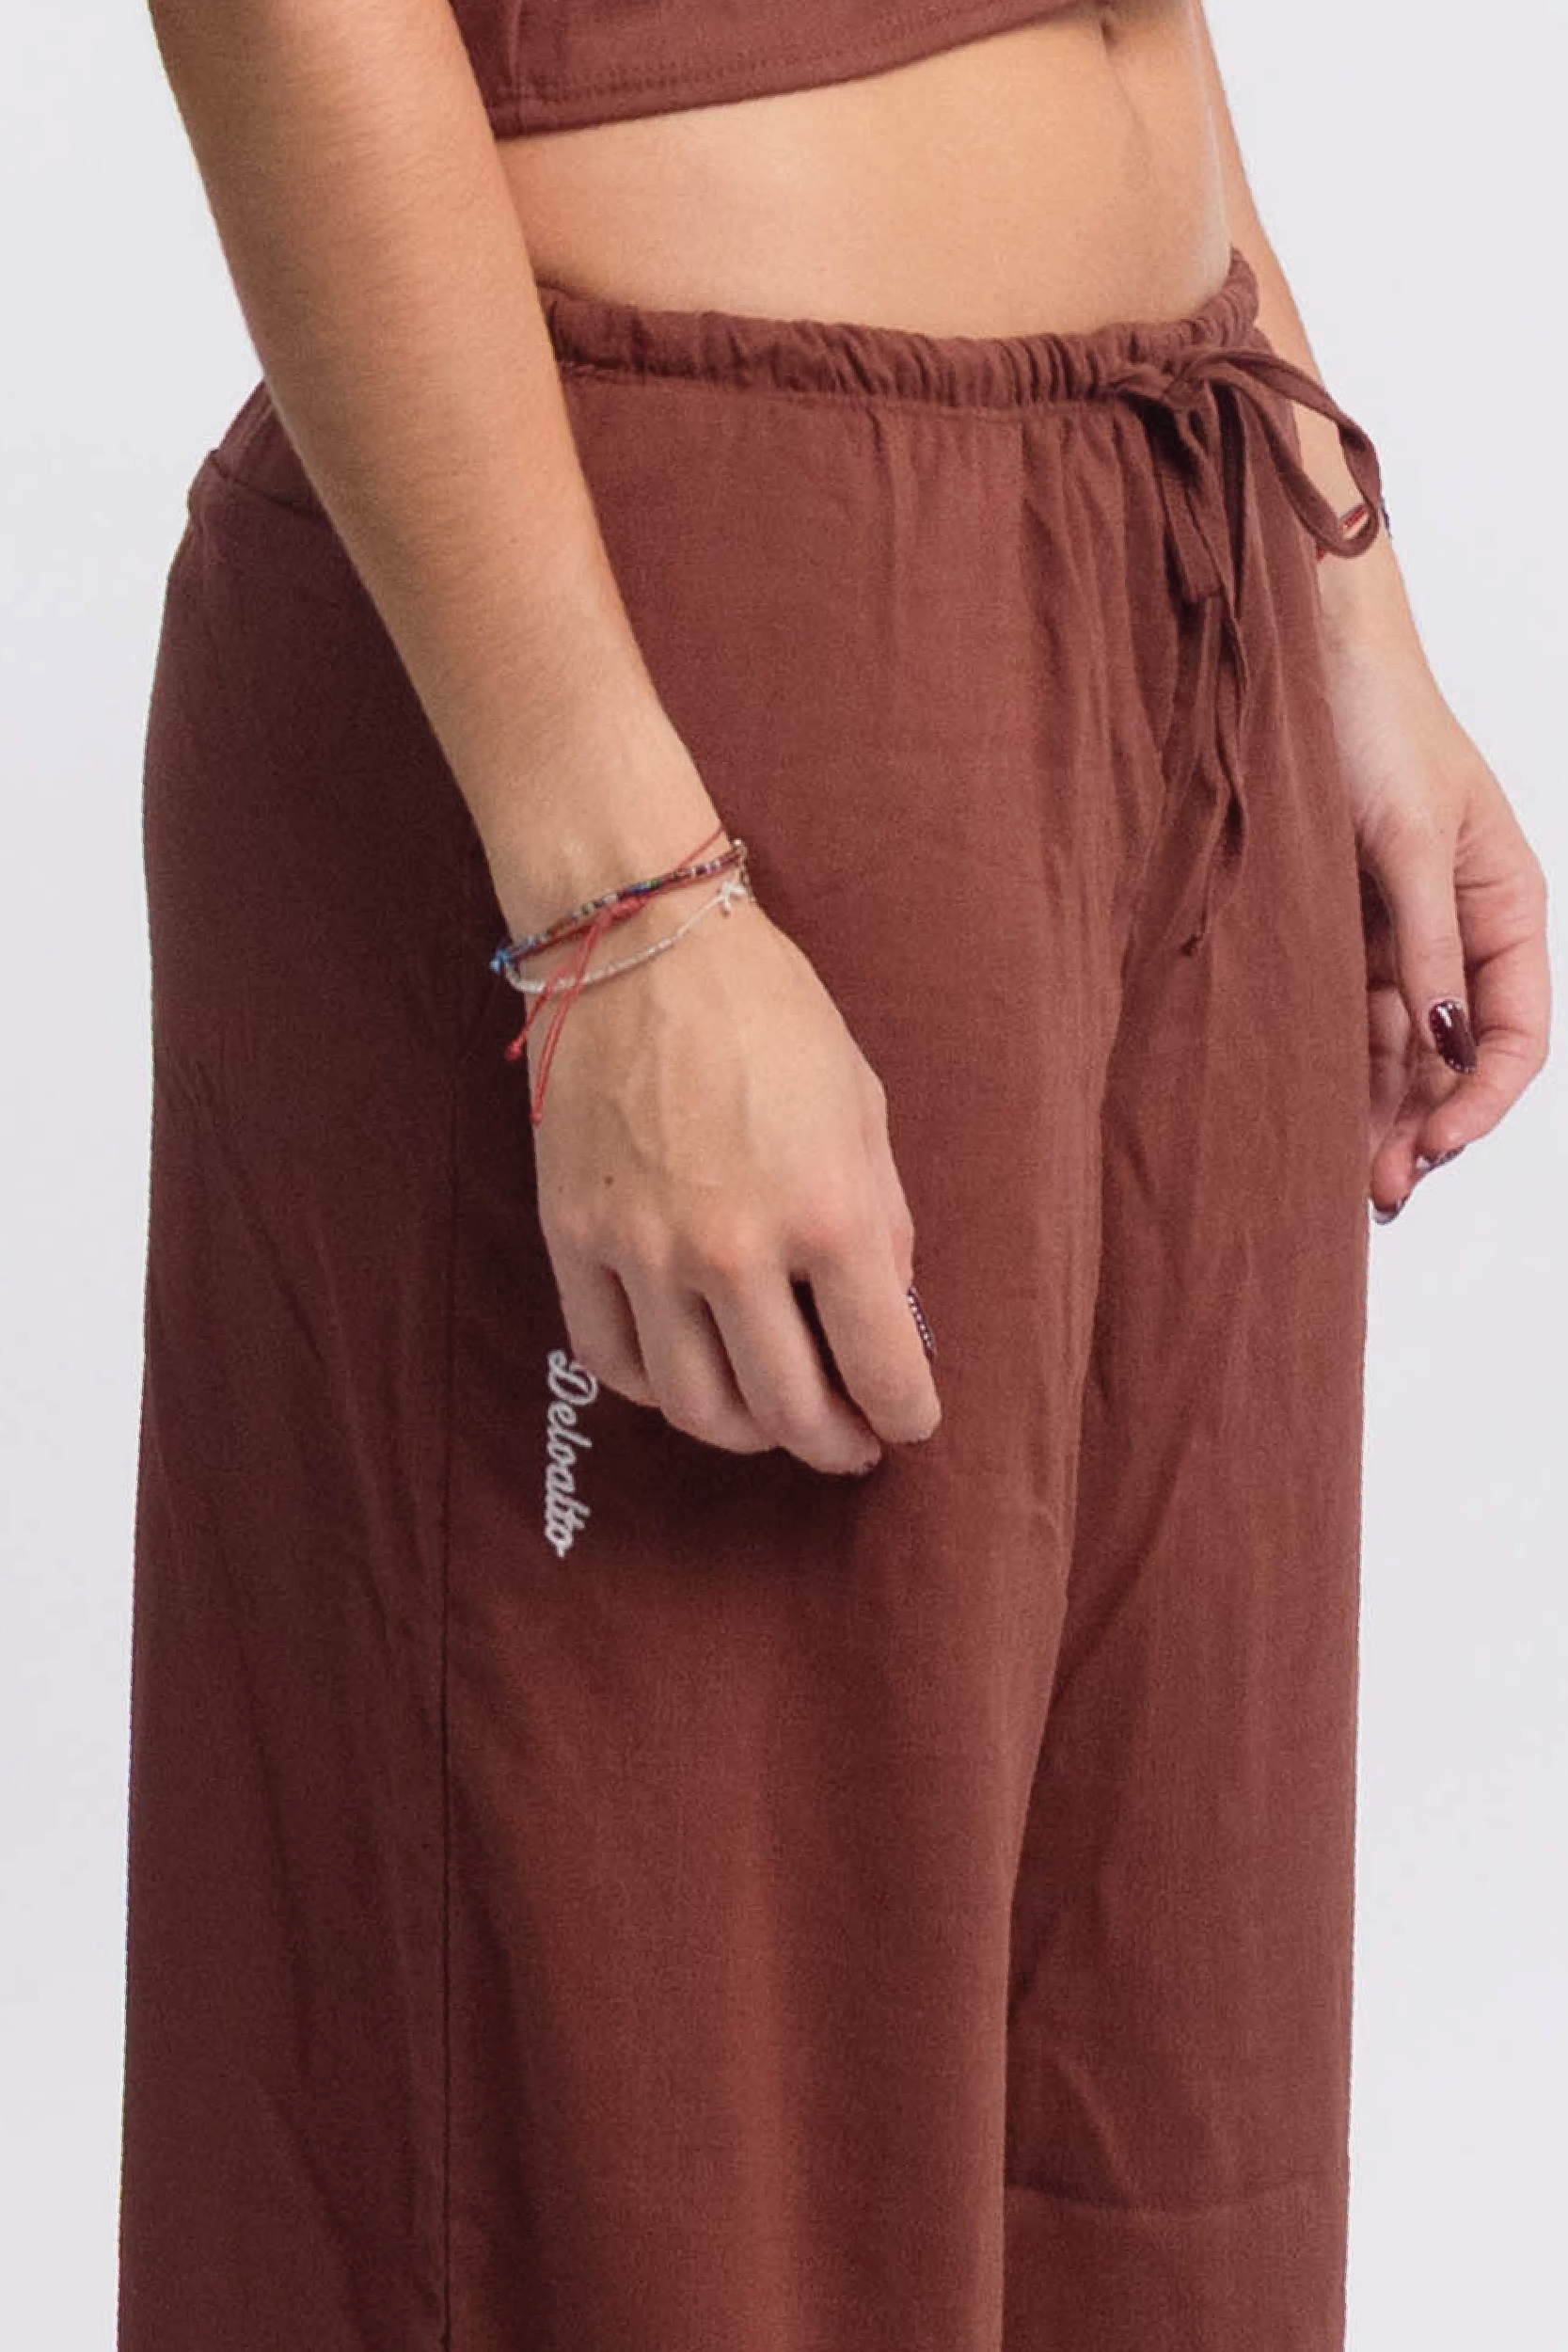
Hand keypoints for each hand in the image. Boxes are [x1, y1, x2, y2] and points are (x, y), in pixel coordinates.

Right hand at [515, 883, 941, 1475]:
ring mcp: (644, 1248)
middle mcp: (734, 1247)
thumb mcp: (863, 1109)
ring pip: (697, 1406)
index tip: (909, 1423)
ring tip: (770, 1421)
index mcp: (828, 1210)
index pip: (882, 1368)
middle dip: (832, 1444)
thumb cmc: (770, 1012)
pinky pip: (613, 1359)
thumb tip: (888, 1318)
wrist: (641, 941)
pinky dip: (657, 1391)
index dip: (907, 1416)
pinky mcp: (573, 1236)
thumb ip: (882, 1223)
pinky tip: (689, 1376)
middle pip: (788, 1410)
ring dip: (746, 1435)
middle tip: (847, 1443)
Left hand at [1320, 623, 1550, 1218]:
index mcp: (1506, 908)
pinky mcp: (1341, 936)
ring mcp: (1400, 939)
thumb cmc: (1377, 724)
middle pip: (1455, 1059)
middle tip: (1381, 1191)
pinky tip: (1318, 1118)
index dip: (1483, 1098)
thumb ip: (1428, 944)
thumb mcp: (1407, 840)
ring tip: (1348, 1184)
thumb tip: (1448, 1041)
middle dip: (1424, 1126)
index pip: (1514, 1032)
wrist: (1304, 664)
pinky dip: (1339, 1070)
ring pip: (1399, 1052)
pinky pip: (1348, 1020)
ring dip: (1379, 1115)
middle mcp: (1460, 934)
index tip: (1437, 1144)